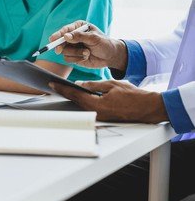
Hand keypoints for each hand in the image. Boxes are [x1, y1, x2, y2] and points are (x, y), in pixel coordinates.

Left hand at [48, 80, 167, 123]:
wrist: (147, 108)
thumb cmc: (133, 96)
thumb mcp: (111, 85)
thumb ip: (93, 85)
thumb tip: (79, 84)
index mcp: (96, 104)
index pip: (74, 94)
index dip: (62, 88)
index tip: (52, 84)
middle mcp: (95, 112)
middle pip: (75, 101)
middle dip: (64, 92)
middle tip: (54, 85)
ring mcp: (99, 116)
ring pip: (81, 105)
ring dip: (72, 97)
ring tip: (63, 89)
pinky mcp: (103, 117)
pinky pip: (88, 107)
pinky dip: (81, 101)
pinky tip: (78, 95)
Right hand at [49, 20, 126, 70]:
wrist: (110, 56)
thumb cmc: (104, 43)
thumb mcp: (94, 38)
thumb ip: (79, 37)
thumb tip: (65, 36)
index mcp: (78, 27)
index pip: (65, 30)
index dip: (57, 34)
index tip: (52, 39)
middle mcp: (73, 37)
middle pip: (60, 41)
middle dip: (60, 46)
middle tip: (58, 50)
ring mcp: (72, 47)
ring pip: (64, 51)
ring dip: (75, 53)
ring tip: (87, 52)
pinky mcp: (73, 56)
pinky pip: (68, 59)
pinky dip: (77, 59)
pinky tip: (86, 57)